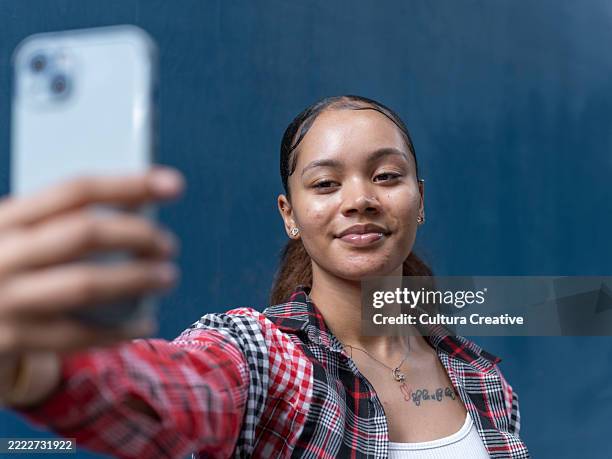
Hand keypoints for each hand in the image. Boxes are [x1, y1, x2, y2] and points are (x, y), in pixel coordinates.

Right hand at [0, 167, 183, 403]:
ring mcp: (4, 299)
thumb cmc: (4, 267)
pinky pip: (79, 335)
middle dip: (138, 236)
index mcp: (5, 218)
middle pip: (85, 233)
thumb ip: (58, 222)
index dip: (129, 185)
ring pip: (85, 284)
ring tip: (168, 276)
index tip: (174, 184)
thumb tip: (140, 208)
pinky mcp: (12, 339)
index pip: (75, 191)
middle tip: (168, 245)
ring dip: (137, 279)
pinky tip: (147, 321)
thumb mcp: (15, 236)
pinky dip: (120, 330)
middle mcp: (1, 254)